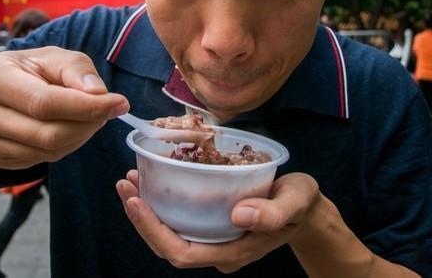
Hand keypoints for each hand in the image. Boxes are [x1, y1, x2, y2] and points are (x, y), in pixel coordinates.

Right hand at [0, 47, 128, 168]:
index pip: (44, 102)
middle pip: (46, 134)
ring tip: (89, 119)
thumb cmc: (19, 70)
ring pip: (45, 152)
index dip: (86, 107)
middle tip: (107, 112)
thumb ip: (75, 69)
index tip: (118, 103)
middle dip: (87, 125)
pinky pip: (38, 161)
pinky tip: (69, 130)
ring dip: (78, 138)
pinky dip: (63, 148)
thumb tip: (99, 94)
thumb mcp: (47, 56)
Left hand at [116, 170, 318, 272]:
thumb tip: (239, 214)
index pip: (183, 253)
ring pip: (170, 232)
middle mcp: (217, 250)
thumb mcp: (295, 201)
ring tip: (130, 180)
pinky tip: (151, 179)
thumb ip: (273, 212)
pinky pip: (179, 219)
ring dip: (146, 209)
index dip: (154, 231)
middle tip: (125, 183)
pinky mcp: (211, 224)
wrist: (306, 209)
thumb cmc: (300, 203)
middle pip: (168, 245)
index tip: (136, 202)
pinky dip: (161, 201)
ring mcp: (213, 239)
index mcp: (232, 252)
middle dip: (141, 218)